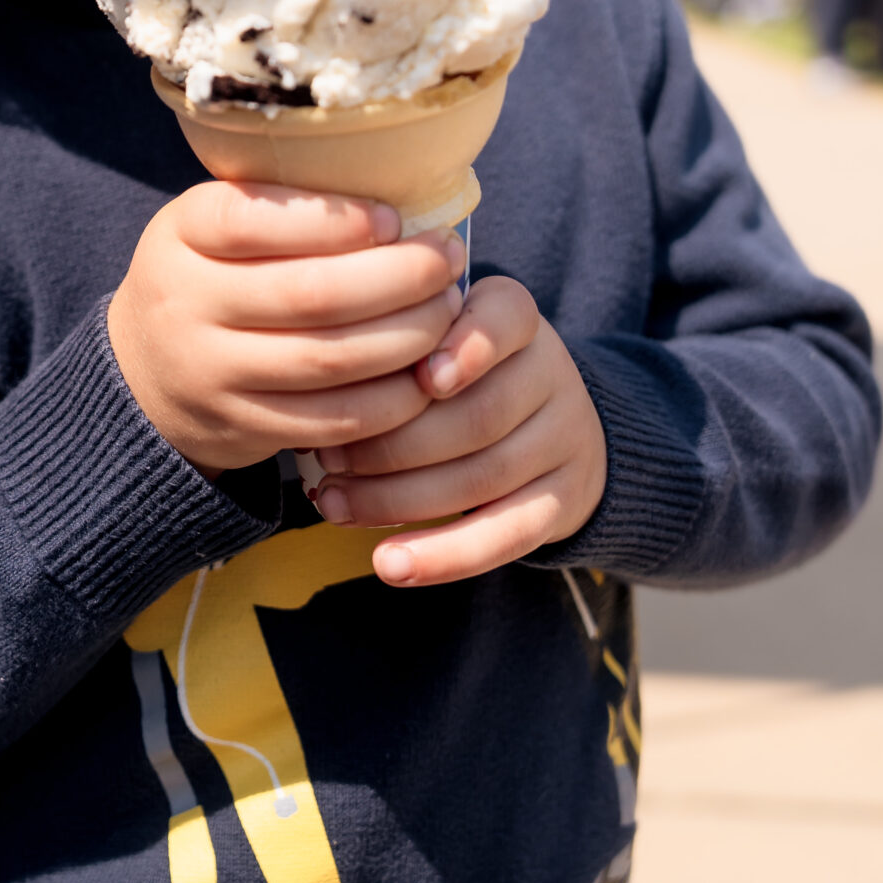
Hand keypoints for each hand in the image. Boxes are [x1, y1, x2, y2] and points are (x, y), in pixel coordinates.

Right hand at [108, 186, 466, 476]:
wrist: (146, 372)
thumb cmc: (211, 277)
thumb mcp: (213, 228)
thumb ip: (282, 210)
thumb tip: (405, 205)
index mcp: (181, 234)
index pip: (254, 220)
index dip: (336, 221)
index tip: (396, 219)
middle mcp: (186, 303)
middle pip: (310, 294)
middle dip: (399, 278)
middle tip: (446, 261)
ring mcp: (211, 372)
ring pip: (330, 360)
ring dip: (407, 337)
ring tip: (447, 312)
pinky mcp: (241, 426)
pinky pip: (333, 418)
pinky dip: (391, 398)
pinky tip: (423, 370)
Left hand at [311, 276, 606, 584]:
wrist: (553, 427)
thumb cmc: (461, 374)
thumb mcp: (439, 335)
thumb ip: (396, 348)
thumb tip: (318, 387)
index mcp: (517, 318)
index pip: (507, 317)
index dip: (468, 347)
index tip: (423, 379)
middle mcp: (550, 373)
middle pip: (479, 414)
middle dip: (392, 442)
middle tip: (326, 457)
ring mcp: (564, 440)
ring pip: (484, 477)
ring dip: (398, 499)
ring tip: (335, 505)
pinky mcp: (562, 502)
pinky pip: (507, 536)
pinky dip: (445, 556)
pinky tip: (390, 565)